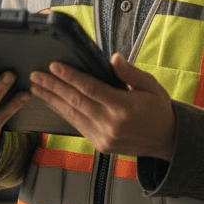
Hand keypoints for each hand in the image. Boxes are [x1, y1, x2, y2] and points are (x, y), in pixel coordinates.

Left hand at [29, 53, 176, 160]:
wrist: (167, 140)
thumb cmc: (159, 109)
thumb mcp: (150, 86)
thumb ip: (130, 72)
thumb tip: (113, 58)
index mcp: (124, 107)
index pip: (90, 88)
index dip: (70, 76)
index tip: (54, 66)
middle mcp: (111, 124)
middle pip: (76, 101)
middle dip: (53, 86)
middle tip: (36, 74)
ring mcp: (104, 137)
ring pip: (72, 115)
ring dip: (52, 100)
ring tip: (37, 87)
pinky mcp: (100, 144)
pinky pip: (77, 125)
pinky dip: (63, 112)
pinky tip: (53, 102)